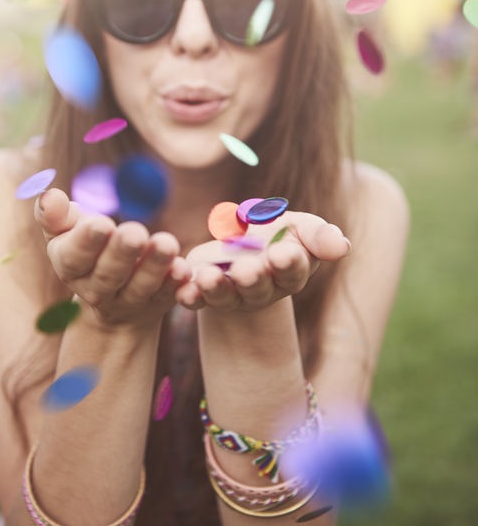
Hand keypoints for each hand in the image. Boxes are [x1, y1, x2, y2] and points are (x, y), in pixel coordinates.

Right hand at [35, 188, 190, 328]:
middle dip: (122, 253)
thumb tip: (48, 196)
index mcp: (70, 267)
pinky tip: (184, 269)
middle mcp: (97, 289)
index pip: (75, 257)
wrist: (110, 296)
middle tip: (135, 232)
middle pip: (109, 274)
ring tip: (167, 243)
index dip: (87, 242)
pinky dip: (176, 284)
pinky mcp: (157, 303)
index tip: (102, 224)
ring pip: (141, 286)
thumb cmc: (87, 246)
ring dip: (154, 266)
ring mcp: (128, 301)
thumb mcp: (67, 231)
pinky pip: (168, 295)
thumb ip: (56, 215)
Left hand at [176, 211, 350, 311]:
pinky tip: (183, 290)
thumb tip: (343, 246)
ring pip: (226, 295)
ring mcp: (233, 294)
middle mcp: (263, 289)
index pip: (293, 270)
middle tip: (246, 270)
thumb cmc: (279, 234)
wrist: (242, 246)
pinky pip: (196, 297)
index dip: (288, 263)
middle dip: (252, 279)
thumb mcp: (301, 228)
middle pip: (259, 287)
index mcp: (291, 271)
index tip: (282, 253)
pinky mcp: (203, 292)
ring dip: (217, 288)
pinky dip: (190, 295)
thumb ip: (320, 236)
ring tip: (209, 277)